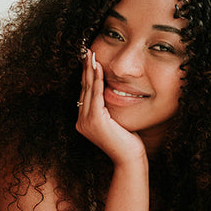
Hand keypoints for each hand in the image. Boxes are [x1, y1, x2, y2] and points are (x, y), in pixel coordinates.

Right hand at [75, 50, 146, 165]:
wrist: (129, 158)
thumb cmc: (127, 142)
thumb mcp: (116, 122)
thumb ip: (109, 110)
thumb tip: (113, 93)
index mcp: (84, 121)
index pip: (85, 93)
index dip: (87, 76)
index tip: (89, 60)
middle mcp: (81, 121)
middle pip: (84, 88)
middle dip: (85, 69)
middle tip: (87, 52)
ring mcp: (86, 121)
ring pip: (88, 89)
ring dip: (90, 70)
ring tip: (91, 55)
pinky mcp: (94, 120)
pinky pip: (96, 95)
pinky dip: (97, 80)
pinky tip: (98, 68)